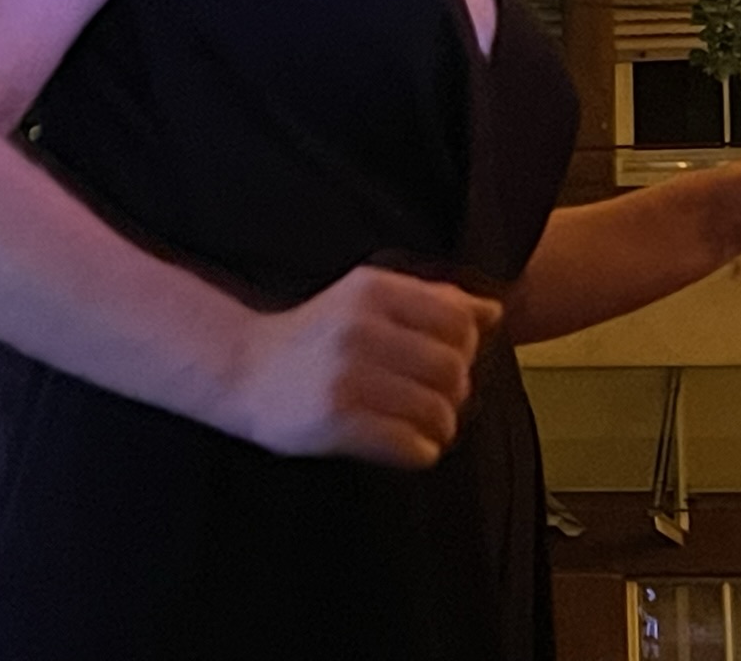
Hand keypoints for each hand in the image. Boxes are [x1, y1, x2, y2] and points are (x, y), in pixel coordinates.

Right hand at [230, 265, 502, 469]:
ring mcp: (346, 374)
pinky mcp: (336, 420)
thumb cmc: (319, 335)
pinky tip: (403, 443)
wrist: (246, 369)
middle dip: (454, 392)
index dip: (465, 346)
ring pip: (437, 411)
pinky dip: (419, 451)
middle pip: (453, 368)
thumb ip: (432, 300)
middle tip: (434, 399)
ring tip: (421, 426)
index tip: (441, 360)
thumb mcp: (368, 299)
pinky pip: (411, 445)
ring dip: (439, 427)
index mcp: (373, 289)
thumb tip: (494, 311)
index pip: (458, 319)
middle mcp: (359, 327)